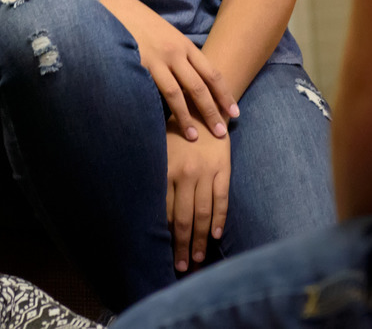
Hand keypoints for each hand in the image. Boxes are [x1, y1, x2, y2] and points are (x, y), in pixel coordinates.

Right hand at [101, 0, 237, 139]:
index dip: (224, 95)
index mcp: (185, 45)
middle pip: (199, 86)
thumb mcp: (168, 36)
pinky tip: (165, 123)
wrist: (119, 8)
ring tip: (193, 137)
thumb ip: (181, 56)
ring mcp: (158, 59)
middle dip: (212, 111)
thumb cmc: (143, 24)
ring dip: (187, 117)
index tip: (234, 113)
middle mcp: (176, 52)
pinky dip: (162, 108)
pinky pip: (154, 91)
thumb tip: (194, 80)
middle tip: (220, 133)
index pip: (212, 74)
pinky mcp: (139, 64)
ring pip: (177, 93)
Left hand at [165, 116, 231, 272]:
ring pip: (203, 213)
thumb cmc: (174, 129)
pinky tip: (215, 235)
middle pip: (183, 218)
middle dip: (181, 244)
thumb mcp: (159, 149)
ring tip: (197, 258)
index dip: (165, 235)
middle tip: (180, 266)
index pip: (165, 211)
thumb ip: (157, 177)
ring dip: (199, 239)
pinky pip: (221, 199)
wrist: (201, 104)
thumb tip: (148, 209)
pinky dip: (219, 219)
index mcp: (167, 169)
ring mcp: (206, 172)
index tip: (163, 254)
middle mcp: (186, 173)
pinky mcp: (222, 169)